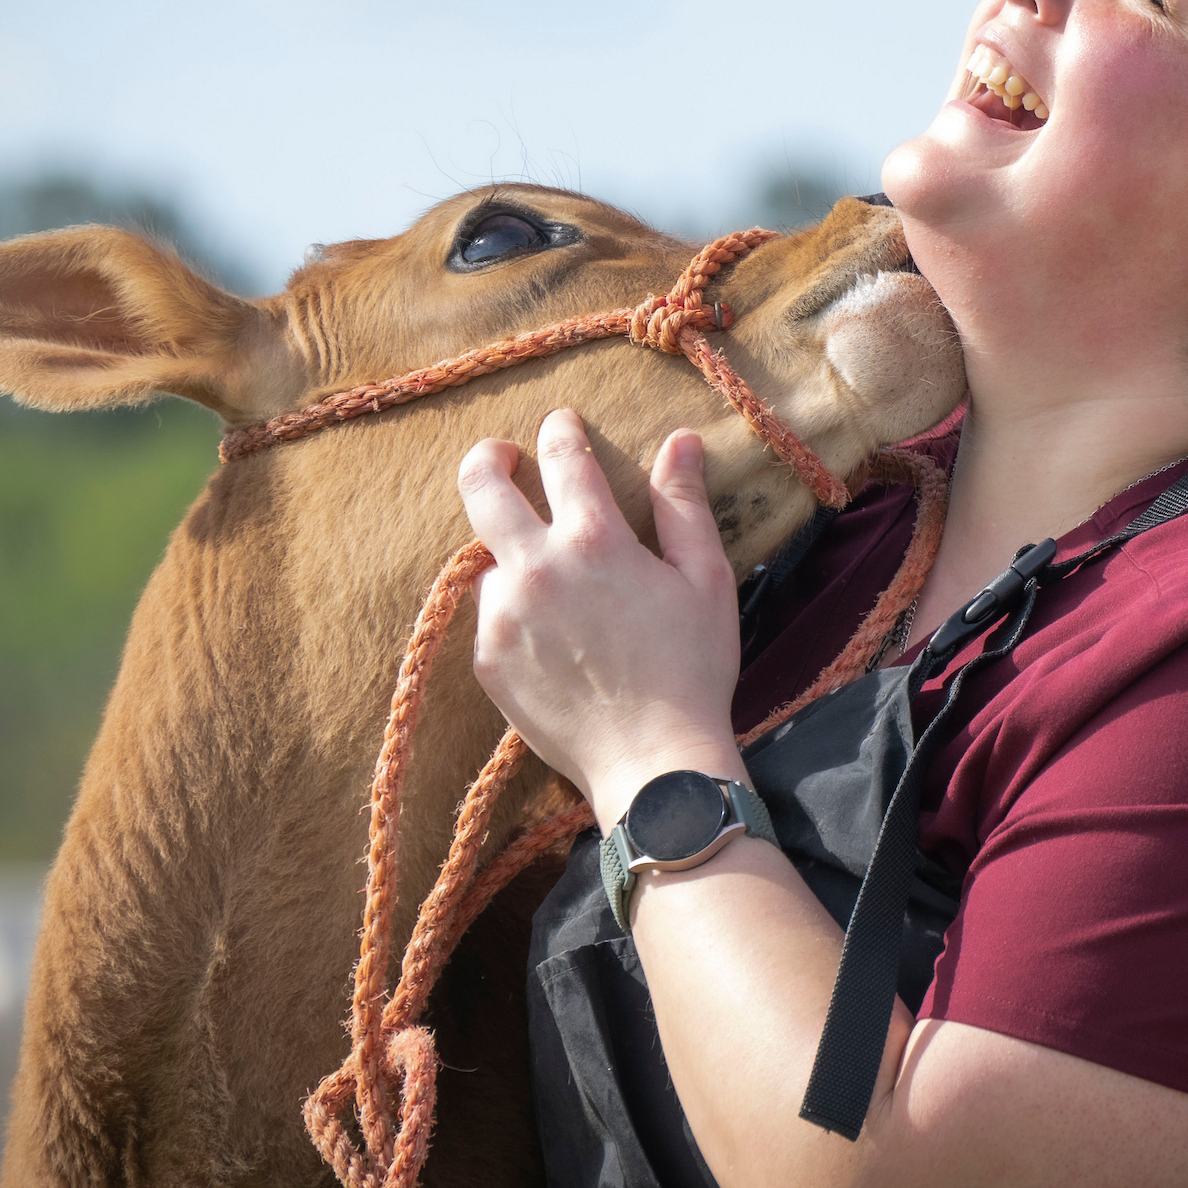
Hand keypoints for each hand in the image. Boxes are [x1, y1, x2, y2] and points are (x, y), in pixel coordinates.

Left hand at [459, 409, 746, 827]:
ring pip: (486, 558)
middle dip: (489, 458)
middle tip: (503, 455)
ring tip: (544, 572)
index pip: (562, 456)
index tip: (564, 424)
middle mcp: (536, 569)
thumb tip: (679, 441)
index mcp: (594, 541)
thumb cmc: (692, 669)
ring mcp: (503, 616)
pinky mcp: (488, 660)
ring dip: (509, 551)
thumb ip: (684, 505)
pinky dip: (512, 608)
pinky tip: (549, 632)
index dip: (561, 431)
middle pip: (482, 486)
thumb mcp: (705, 579)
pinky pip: (490, 614)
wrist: (653, 763)